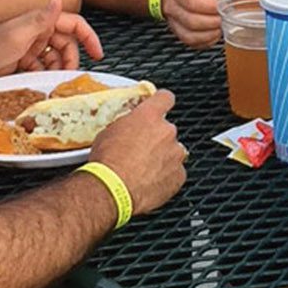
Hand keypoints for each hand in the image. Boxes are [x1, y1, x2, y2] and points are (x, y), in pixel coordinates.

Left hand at [0, 0, 103, 77]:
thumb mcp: (20, 32)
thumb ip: (42, 18)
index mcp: (42, 22)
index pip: (75, 25)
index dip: (89, 38)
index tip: (98, 54)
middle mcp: (40, 33)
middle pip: (68, 46)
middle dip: (71, 61)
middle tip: (68, 75)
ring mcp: (33, 47)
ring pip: (57, 59)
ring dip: (58, 70)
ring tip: (52, 80)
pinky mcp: (25, 61)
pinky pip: (43, 69)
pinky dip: (45, 76)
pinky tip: (40, 82)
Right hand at [87, 90, 186, 215]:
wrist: (113, 189)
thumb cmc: (108, 161)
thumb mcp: (108, 132)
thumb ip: (127, 125)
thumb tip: (127, 128)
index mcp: (149, 116)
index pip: (165, 97)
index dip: (162, 101)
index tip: (160, 104)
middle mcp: (167, 131)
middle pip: (167, 130)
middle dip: (157, 139)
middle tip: (140, 150)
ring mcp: (176, 153)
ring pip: (173, 152)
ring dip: (162, 157)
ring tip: (143, 169)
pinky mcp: (179, 175)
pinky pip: (175, 173)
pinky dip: (166, 176)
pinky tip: (149, 181)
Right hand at [162, 0, 223, 48]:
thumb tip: (225, 4)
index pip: (194, 3)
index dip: (211, 8)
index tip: (223, 8)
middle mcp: (173, 8)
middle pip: (192, 22)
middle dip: (213, 22)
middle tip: (224, 19)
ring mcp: (174, 23)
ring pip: (191, 36)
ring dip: (210, 34)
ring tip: (220, 27)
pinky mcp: (178, 34)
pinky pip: (192, 43)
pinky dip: (206, 42)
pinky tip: (213, 34)